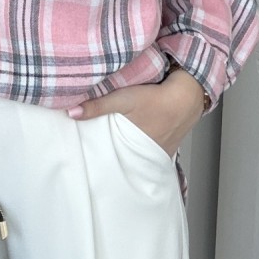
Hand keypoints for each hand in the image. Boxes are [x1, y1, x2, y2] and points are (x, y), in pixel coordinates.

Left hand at [66, 68, 206, 158]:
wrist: (188, 95)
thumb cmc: (157, 98)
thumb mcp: (124, 99)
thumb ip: (98, 106)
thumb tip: (71, 113)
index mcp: (133, 148)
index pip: (111, 162)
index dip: (99, 162)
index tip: (85, 161)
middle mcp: (147, 155)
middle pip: (123, 159)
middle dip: (110, 159)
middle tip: (93, 158)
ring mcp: (158, 153)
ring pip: (136, 155)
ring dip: (126, 153)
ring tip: (110, 151)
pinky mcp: (166, 146)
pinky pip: (148, 151)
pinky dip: (140, 148)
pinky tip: (133, 142)